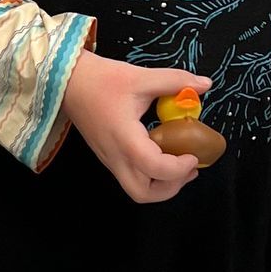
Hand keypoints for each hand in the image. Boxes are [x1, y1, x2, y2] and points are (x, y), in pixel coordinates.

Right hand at [60, 50, 210, 205]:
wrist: (66, 81)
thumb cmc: (101, 79)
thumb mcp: (140, 77)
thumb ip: (174, 81)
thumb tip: (204, 84)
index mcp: (124, 138)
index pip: (155, 168)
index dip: (179, 167)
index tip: (194, 154)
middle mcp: (115, 156)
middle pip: (143, 193)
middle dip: (170, 187)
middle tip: (188, 168)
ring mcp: (109, 159)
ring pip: (135, 190)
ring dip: (160, 186)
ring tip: (178, 165)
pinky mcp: (107, 156)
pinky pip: (130, 177)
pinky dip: (150, 176)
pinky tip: (161, 153)